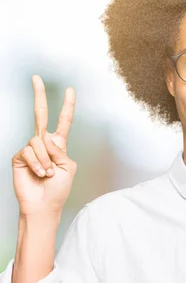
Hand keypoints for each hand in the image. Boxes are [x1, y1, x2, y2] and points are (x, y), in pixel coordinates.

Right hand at [12, 75, 77, 216]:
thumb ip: (60, 150)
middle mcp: (43, 143)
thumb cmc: (58, 189)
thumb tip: (44, 137)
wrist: (44, 205)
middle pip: (40, 115)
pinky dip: (38, 164)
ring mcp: (30, 149)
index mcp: (59, 145)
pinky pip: (29, 151)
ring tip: (48, 174)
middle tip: (36, 77)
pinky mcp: (19, 157)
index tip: (70, 90)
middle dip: (38, 95)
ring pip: (38, 141)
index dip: (67, 106)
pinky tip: (40, 174)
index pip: (63, 121)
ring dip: (46, 160)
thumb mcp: (68, 168)